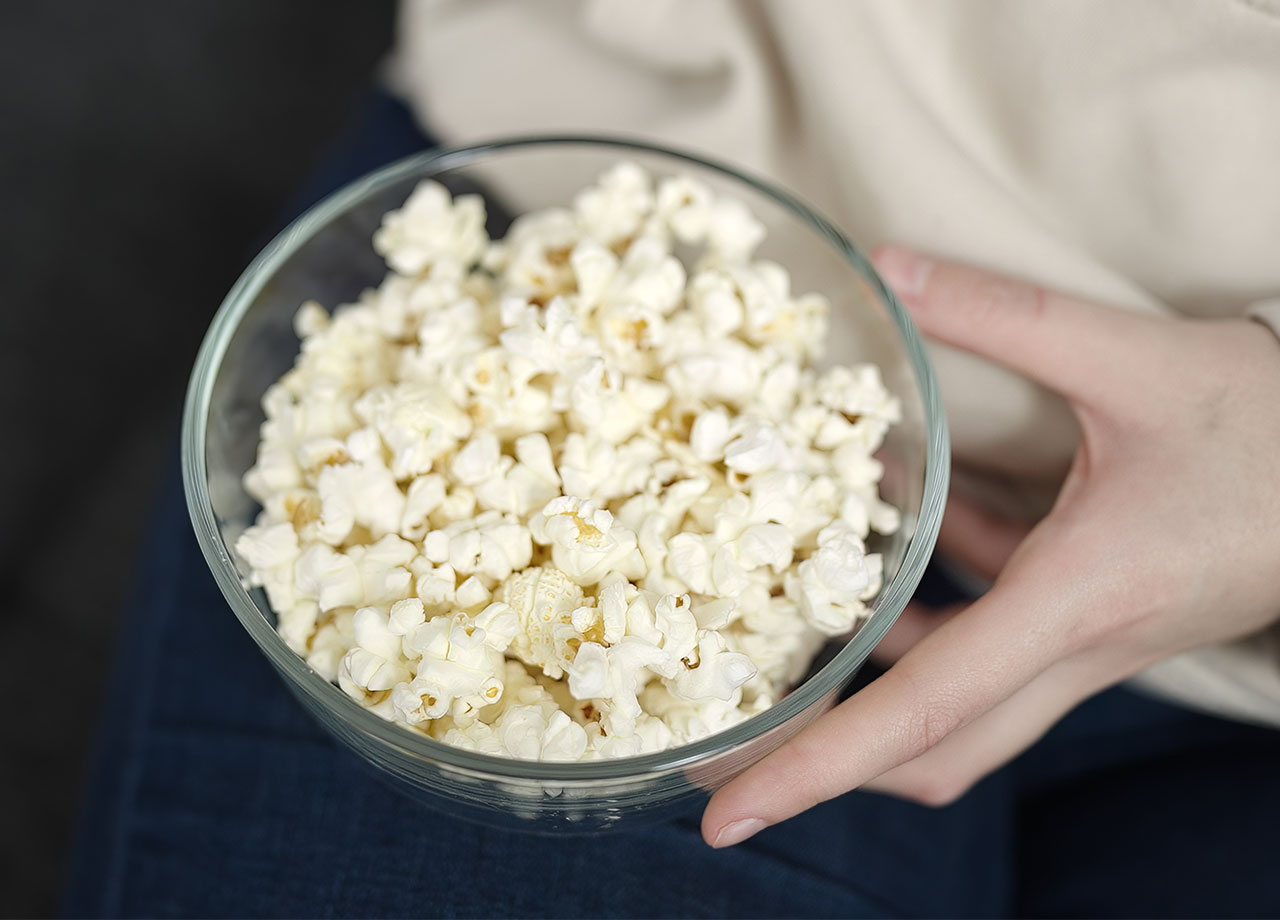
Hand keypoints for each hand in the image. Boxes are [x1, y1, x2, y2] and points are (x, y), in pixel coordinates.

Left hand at [702, 247, 1279, 847]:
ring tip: (789, 636)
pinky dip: (934, 617)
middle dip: (826, 761)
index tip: (727, 814)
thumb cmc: (1274, 422)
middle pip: (933, 752)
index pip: (922, 710)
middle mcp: (1078, 647)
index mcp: (1079, 599)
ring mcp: (1091, 646)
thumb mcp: (1134, 358)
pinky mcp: (1099, 622)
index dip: (815, 765)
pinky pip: (998, 647)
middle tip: (731, 743)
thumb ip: (1004, 315)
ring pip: (964, 715)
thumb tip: (889, 270)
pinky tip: (901, 541)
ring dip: (875, 689)